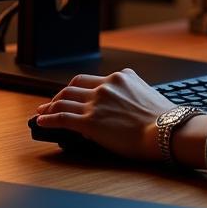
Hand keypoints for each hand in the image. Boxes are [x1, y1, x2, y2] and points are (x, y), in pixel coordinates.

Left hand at [33, 68, 181, 161]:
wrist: (164, 130)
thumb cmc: (161, 118)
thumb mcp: (145, 94)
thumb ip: (127, 94)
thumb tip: (114, 107)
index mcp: (122, 77)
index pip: (91, 79)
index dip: (76, 87)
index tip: (70, 94)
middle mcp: (106, 85)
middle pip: (73, 85)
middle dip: (59, 94)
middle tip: (51, 102)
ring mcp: (96, 103)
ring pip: (64, 100)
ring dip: (49, 106)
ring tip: (42, 112)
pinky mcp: (89, 122)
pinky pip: (61, 117)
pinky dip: (48, 118)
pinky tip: (42, 121)